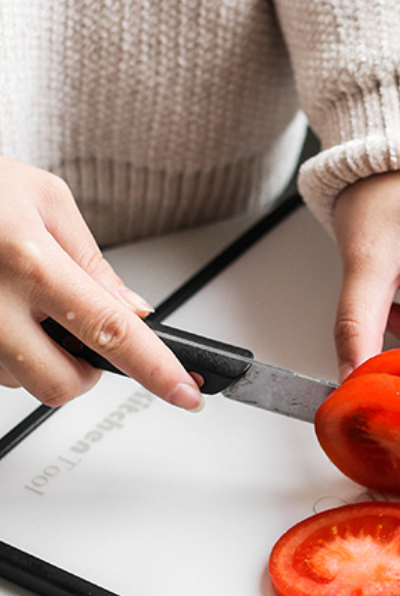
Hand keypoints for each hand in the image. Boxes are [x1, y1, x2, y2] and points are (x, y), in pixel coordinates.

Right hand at [0, 157, 202, 408]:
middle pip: (61, 384)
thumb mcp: (46, 200)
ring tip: (24, 305)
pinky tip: (2, 313)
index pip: (111, 331)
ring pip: (21, 383)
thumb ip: (93, 263)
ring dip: (37, 358)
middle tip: (79, 335)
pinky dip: (6, 352)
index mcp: (31, 262)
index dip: (155, 369)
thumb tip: (134, 310)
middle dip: (83, 373)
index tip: (186, 394)